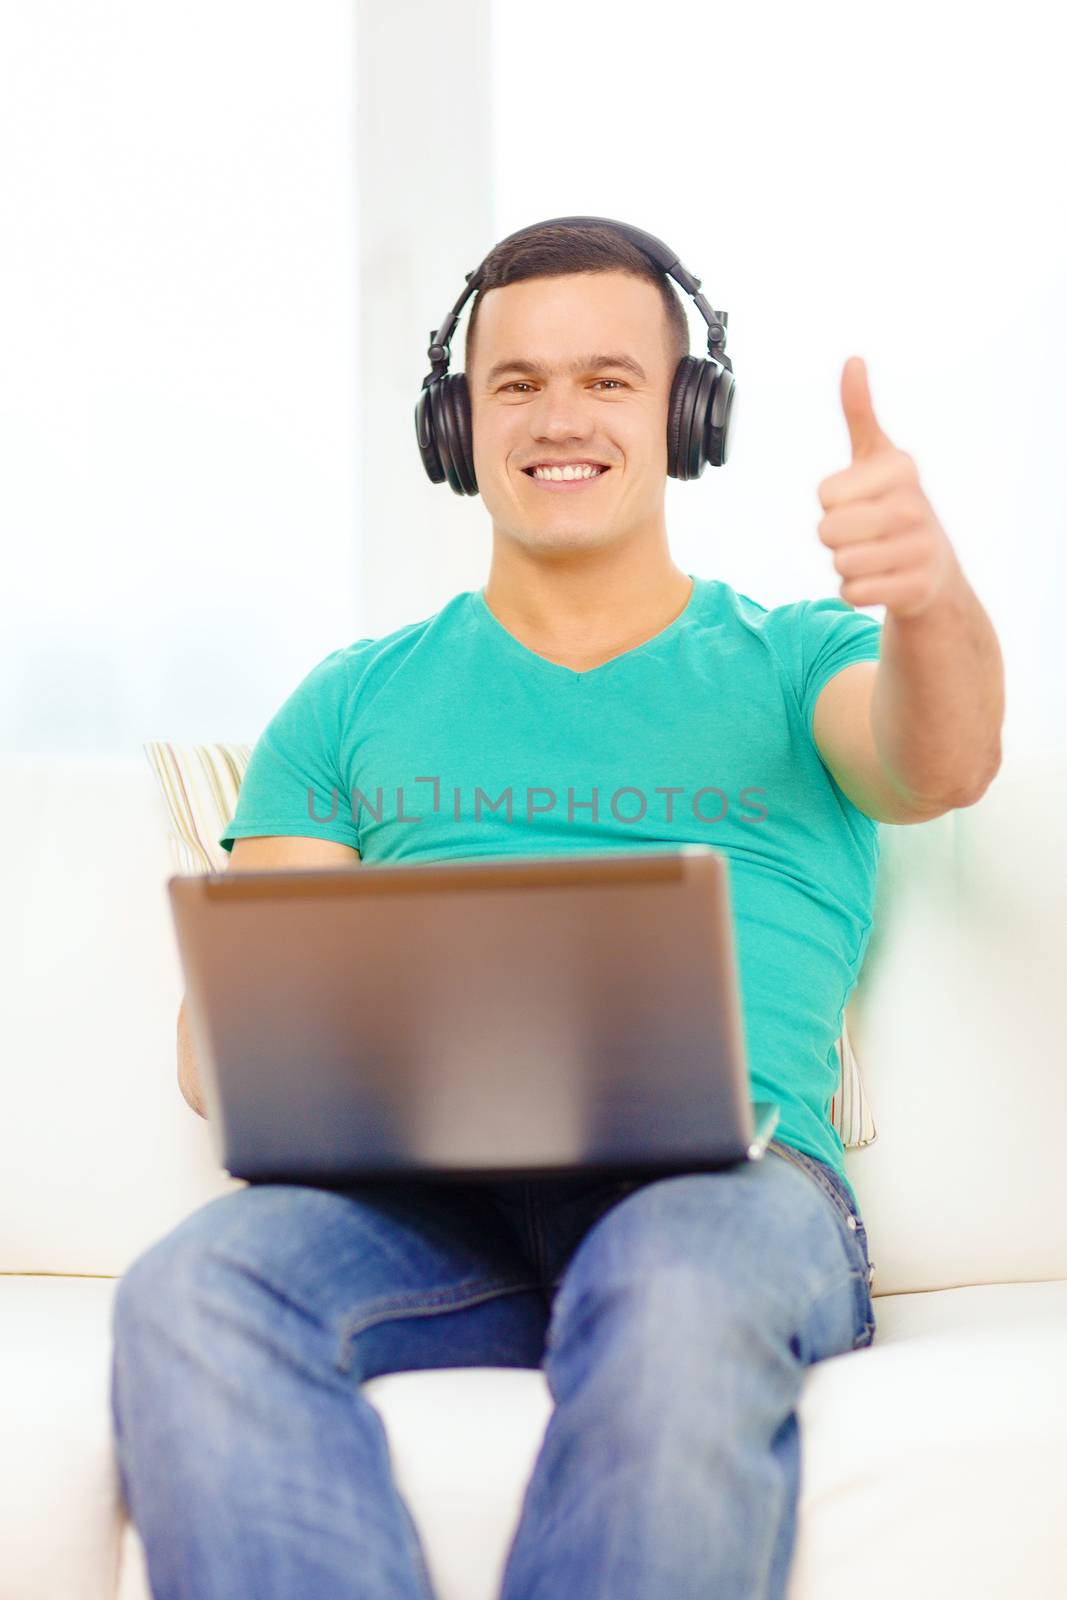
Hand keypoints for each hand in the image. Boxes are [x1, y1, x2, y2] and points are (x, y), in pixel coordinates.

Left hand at [815, 356, 962, 619]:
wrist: (934, 569)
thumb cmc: (894, 505)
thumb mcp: (879, 457)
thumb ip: (860, 412)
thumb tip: (853, 360)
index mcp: (901, 468)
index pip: (825, 495)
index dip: (832, 503)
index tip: (861, 500)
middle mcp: (914, 505)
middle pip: (827, 532)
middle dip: (835, 537)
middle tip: (865, 533)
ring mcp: (920, 548)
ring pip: (840, 563)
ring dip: (846, 564)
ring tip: (875, 554)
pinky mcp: (916, 587)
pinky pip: (852, 592)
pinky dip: (856, 591)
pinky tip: (881, 579)